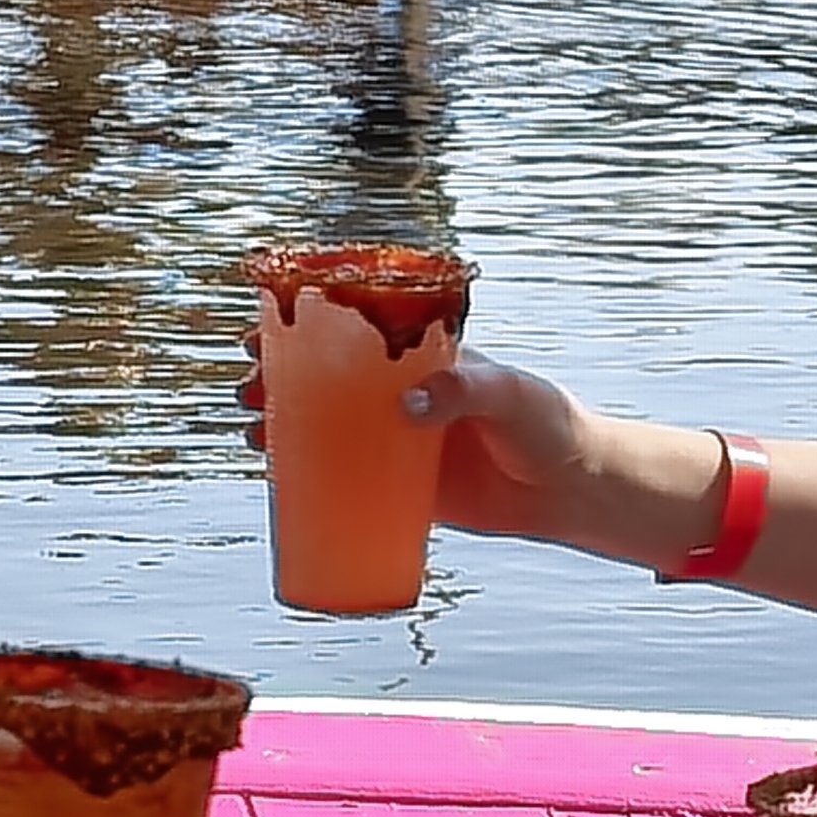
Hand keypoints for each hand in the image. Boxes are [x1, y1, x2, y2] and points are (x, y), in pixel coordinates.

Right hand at [235, 340, 605, 541]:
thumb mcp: (508, 396)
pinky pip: (345, 480)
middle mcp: (400, 394)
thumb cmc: (546, 426)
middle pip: (325, 379)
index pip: (353, 330)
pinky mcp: (402, 487)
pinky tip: (278, 481)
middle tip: (248, 387)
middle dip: (278, 378)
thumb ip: (464, 392)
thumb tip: (408, 408)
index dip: (304, 326)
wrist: (568, 489)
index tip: (266, 330)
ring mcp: (398, 440)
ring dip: (282, 427)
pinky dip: (308, 478)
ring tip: (253, 434)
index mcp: (421, 357)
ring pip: (325, 428)